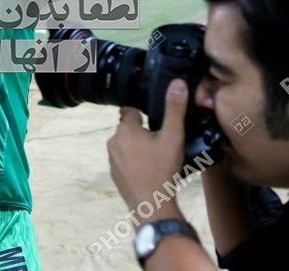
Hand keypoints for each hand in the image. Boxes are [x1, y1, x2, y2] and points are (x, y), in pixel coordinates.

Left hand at [107, 79, 188, 213]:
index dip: (143, 111)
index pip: (130, 110)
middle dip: (142, 129)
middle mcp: (113, 141)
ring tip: (157, 154)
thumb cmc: (162, 169)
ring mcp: (111, 159)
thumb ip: (174, 109)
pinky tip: (149, 168)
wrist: (152, 206)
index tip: (155, 117)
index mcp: (125, 129)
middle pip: (128, 127)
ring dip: (138, 145)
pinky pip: (124, 160)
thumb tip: (177, 82)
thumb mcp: (172, 136)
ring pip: (126, 144)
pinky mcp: (114, 174)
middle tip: (161, 138)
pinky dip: (134, 161)